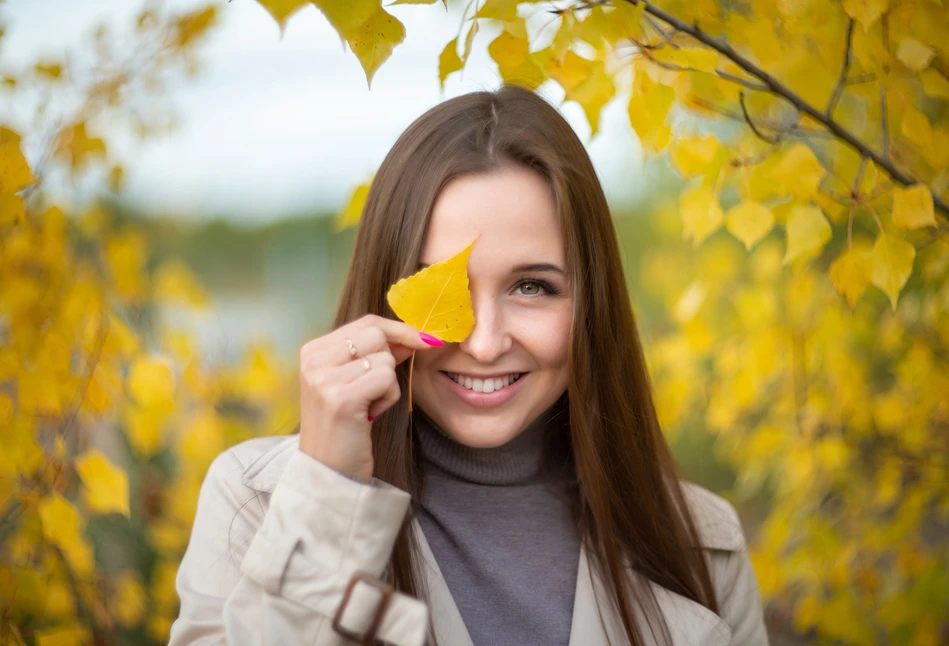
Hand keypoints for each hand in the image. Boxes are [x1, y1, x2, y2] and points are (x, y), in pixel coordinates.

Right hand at [297, 314, 440, 481]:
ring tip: (368, 406)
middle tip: (376, 389)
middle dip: (390, 361)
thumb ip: (377, 354)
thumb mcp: (354, 381)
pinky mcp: (341, 398)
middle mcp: (314, 360)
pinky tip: (370, 415)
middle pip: (377, 335)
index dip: (399, 330)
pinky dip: (388, 398)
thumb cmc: (346, 426)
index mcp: (313, 351)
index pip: (367, 323)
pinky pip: (386, 379)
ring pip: (385, 359)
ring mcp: (324, 378)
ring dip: (388, 385)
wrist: (328, 470)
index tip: (424, 340)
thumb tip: (415, 334)